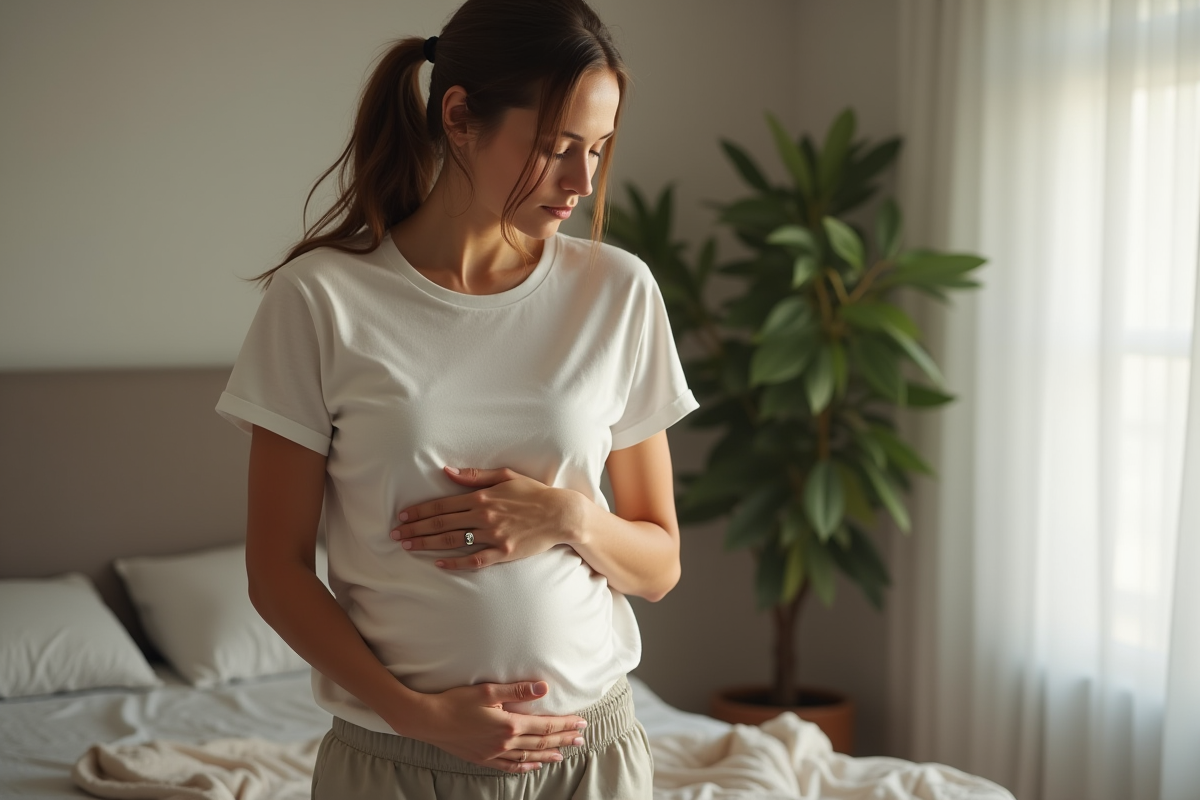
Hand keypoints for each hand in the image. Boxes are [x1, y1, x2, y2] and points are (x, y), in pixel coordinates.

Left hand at [391, 467, 582, 569]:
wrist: (560, 514)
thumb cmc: (534, 493)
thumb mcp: (505, 476)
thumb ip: (475, 476)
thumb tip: (447, 471)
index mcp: (482, 497)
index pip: (443, 505)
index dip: (420, 511)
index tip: (403, 516)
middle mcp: (484, 516)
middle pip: (441, 524)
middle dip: (416, 529)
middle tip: (396, 534)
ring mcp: (493, 536)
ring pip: (452, 541)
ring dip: (427, 544)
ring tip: (408, 546)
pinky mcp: (503, 552)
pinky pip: (474, 560)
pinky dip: (455, 562)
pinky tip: (438, 563)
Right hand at [406, 680, 588, 773]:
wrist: (428, 720)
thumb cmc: (455, 701)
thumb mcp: (487, 690)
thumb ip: (517, 690)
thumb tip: (544, 687)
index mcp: (509, 724)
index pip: (545, 725)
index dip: (565, 724)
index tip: (581, 723)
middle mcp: (504, 743)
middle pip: (541, 742)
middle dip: (563, 739)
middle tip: (580, 738)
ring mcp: (493, 753)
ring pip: (528, 755)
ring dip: (548, 753)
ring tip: (563, 753)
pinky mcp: (483, 758)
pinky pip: (510, 766)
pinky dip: (525, 766)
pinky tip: (534, 764)